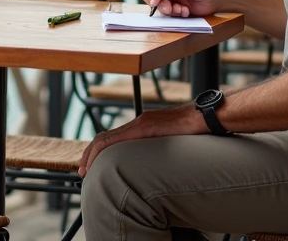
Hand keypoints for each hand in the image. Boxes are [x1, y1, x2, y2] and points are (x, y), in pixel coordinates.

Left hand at [77, 104, 202, 175]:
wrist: (205, 116)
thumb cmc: (194, 129)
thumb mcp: (172, 141)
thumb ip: (159, 148)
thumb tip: (155, 165)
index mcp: (143, 126)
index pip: (113, 138)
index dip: (98, 151)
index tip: (90, 165)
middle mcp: (138, 122)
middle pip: (105, 137)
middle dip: (90, 154)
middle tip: (82, 171)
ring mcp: (141, 123)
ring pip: (107, 138)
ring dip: (93, 154)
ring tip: (86, 169)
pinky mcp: (145, 126)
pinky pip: (118, 139)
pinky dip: (104, 150)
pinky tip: (98, 161)